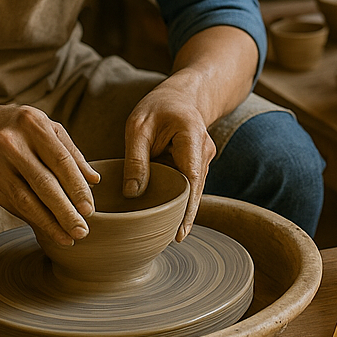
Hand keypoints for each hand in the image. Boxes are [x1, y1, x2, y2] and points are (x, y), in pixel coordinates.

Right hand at [0, 102, 99, 247]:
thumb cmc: (16, 127)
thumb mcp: (44, 127)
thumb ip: (70, 151)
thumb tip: (94, 180)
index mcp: (34, 125)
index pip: (61, 161)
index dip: (77, 187)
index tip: (90, 209)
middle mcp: (14, 144)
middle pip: (45, 184)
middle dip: (66, 211)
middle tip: (83, 230)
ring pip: (27, 200)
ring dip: (50, 223)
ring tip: (68, 237)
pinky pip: (14, 206)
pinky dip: (33, 220)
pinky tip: (48, 231)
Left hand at [122, 73, 217, 240]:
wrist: (184, 95)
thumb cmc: (159, 106)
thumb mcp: (139, 126)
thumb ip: (136, 158)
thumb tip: (133, 193)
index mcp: (192, 137)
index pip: (192, 179)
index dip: (187, 207)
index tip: (179, 231)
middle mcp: (204, 151)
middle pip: (195, 190)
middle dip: (185, 215)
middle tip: (171, 241)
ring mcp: (204, 159)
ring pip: (193, 191)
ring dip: (182, 209)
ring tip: (168, 235)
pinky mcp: (197, 165)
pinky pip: (189, 186)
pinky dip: (180, 200)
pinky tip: (169, 218)